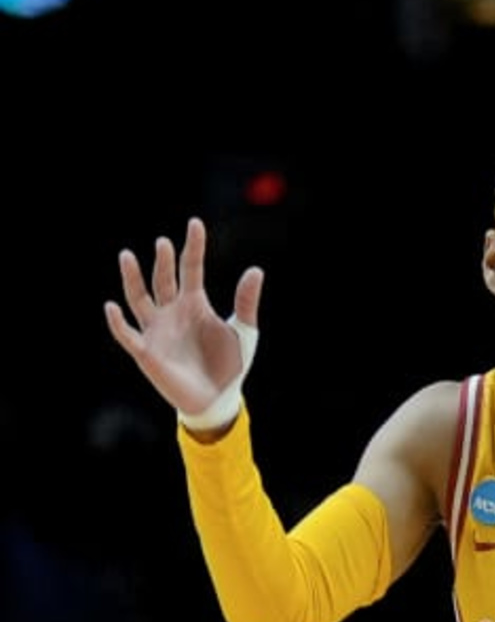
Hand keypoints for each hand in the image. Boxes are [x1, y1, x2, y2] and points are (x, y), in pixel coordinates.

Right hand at [104, 217, 263, 427]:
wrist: (219, 398)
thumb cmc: (229, 364)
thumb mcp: (244, 331)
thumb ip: (247, 301)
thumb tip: (256, 269)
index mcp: (195, 304)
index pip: (190, 269)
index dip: (192, 247)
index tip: (194, 223)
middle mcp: (172, 313)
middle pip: (163, 280)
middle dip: (162, 261)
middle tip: (163, 242)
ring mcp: (157, 330)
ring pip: (138, 299)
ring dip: (133, 279)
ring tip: (127, 255)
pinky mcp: (147, 352)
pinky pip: (127, 334)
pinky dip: (117, 322)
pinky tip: (112, 307)